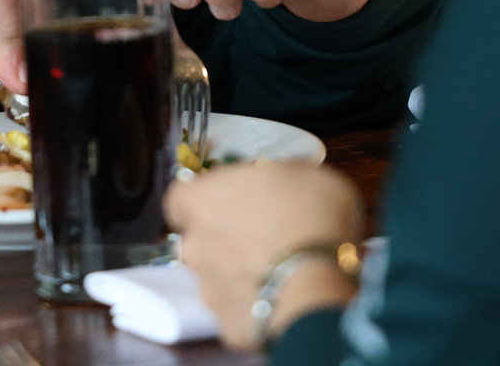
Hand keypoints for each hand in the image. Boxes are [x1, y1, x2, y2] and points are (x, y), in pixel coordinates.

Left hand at [167, 162, 364, 350]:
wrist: (316, 287)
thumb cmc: (308, 217)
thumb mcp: (306, 173)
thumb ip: (280, 173)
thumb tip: (284, 175)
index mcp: (200, 199)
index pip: (183, 196)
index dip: (208, 199)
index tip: (234, 200)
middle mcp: (193, 244)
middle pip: (200, 238)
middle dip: (225, 238)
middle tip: (264, 236)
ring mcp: (207, 289)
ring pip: (217, 277)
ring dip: (240, 273)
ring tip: (278, 271)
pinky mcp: (226, 325)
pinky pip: (238, 310)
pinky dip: (255, 305)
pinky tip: (282, 298)